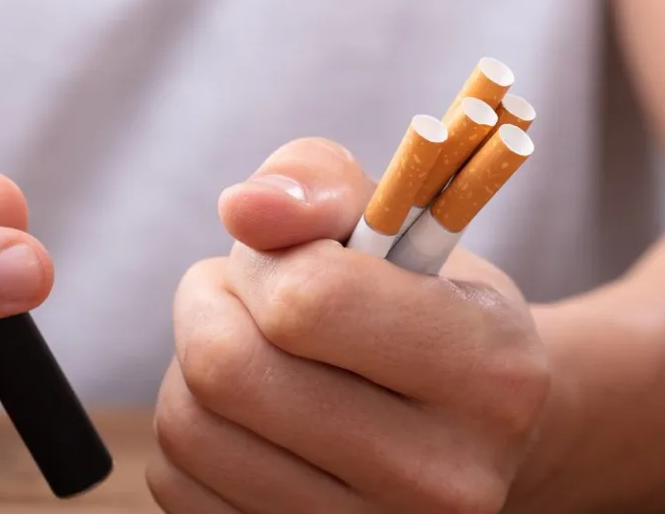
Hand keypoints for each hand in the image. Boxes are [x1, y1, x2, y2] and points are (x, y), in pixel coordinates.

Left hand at [149, 139, 550, 512]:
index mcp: (489, 373)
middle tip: (242, 297)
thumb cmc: (420, 306)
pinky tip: (244, 417)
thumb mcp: (397, 219)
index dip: (264, 261)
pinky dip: (189, 434)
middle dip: (208, 306)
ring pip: (188, 430)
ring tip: (250, 352)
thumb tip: (243, 208)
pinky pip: (176, 485)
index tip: (283, 259)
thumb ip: (318, 182)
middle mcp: (444, 480)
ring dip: (191, 368)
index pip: (305, 300)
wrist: (466, 433)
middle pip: (227, 370)